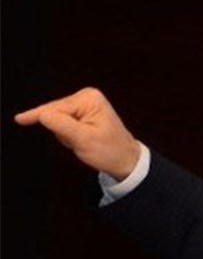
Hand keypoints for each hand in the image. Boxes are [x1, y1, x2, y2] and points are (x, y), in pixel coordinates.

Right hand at [15, 87, 140, 180]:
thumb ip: (62, 126)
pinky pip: (64, 124)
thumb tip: (42, 115)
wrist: (125, 161)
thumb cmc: (110, 152)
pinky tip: (81, 140)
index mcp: (89, 99)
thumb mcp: (84, 140)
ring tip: (83, 142)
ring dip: (66, 135)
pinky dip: (69, 135)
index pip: (55, 108)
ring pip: (58, 120)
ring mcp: (86, 105)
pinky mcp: (84, 113)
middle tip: (77, 142)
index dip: (39, 117)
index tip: (20, 119)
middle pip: (55, 113)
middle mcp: (87, 97)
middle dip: (61, 131)